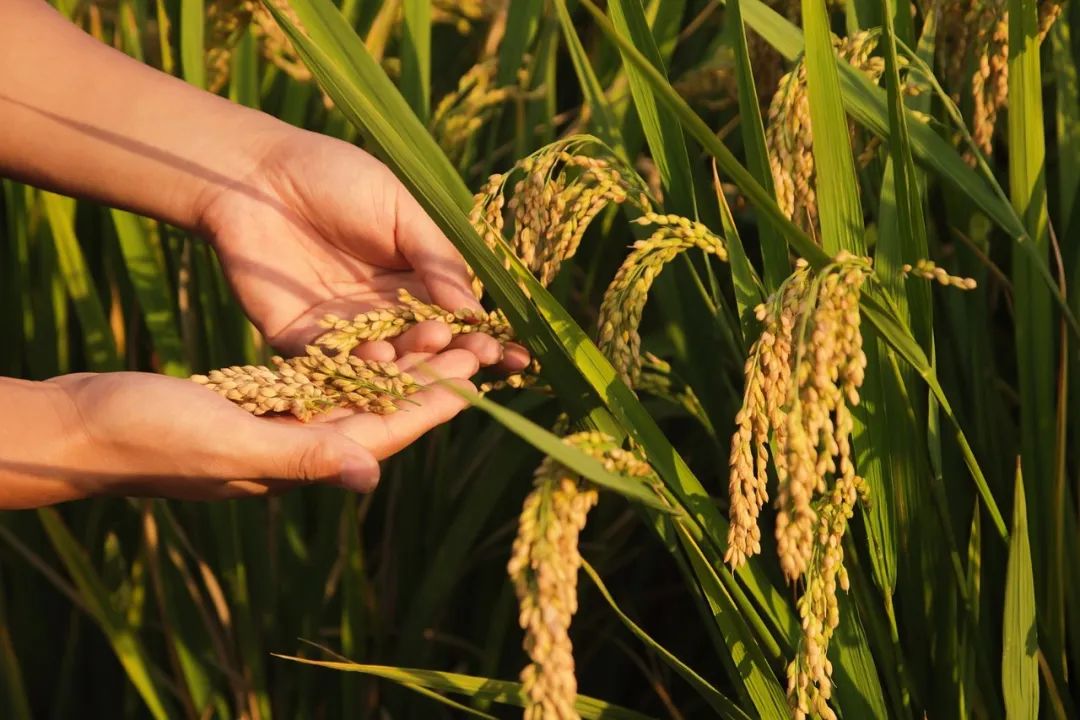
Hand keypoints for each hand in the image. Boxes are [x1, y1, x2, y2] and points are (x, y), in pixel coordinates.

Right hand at [43, 350, 479, 502]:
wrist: (84, 428)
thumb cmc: (150, 438)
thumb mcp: (229, 442)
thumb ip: (300, 455)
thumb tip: (369, 473)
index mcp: (301, 460)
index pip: (385, 431)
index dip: (433, 402)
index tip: (476, 372)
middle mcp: (300, 449)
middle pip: (381, 412)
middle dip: (428, 381)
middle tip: (473, 344)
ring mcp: (279, 429)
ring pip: (357, 397)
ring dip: (397, 368)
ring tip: (435, 332)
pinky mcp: (258, 408)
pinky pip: (322, 385)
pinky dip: (352, 362)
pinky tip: (371, 339)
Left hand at [197, 126, 528, 368]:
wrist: (253, 172)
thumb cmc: (333, 176)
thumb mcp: (398, 209)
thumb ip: (435, 258)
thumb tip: (475, 309)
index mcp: (413, 280)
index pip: (457, 319)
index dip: (485, 338)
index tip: (516, 355)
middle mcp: (382, 312)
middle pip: (426, 348)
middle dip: (454, 356)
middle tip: (478, 359)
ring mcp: (342, 329)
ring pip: (386, 362)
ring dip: (413, 363)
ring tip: (434, 350)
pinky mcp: (299, 339)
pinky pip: (333, 363)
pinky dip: (358, 366)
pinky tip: (380, 359)